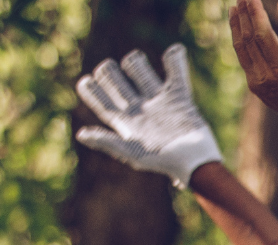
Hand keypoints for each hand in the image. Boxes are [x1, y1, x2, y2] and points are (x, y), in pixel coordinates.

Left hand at [74, 45, 223, 188]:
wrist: (196, 161)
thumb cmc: (163, 160)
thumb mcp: (132, 152)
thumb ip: (106, 141)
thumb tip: (81, 135)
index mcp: (126, 123)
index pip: (101, 102)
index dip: (90, 91)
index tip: (86, 81)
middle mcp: (140, 110)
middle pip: (117, 84)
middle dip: (108, 73)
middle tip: (108, 68)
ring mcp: (159, 103)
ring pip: (141, 74)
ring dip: (135, 63)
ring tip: (134, 59)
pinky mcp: (180, 99)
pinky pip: (177, 75)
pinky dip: (176, 61)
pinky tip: (174, 50)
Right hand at [229, 0, 277, 130]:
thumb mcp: (274, 91)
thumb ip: (263, 72)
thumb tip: (256, 53)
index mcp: (256, 81)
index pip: (241, 47)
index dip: (235, 27)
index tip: (234, 9)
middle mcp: (265, 75)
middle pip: (249, 37)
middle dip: (244, 14)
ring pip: (263, 35)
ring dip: (256, 12)